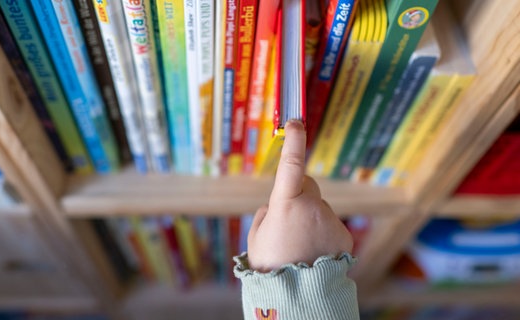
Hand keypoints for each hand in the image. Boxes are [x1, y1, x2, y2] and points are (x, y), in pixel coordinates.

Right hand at [247, 120, 353, 271]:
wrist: (299, 294)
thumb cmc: (271, 265)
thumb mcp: (258, 235)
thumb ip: (268, 213)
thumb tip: (279, 206)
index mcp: (286, 203)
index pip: (292, 164)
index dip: (295, 140)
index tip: (296, 120)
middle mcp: (312, 206)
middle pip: (306, 186)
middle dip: (297, 194)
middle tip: (286, 222)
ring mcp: (331, 220)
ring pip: (318, 207)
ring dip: (309, 218)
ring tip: (300, 245)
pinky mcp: (344, 234)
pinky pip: (329, 224)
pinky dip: (322, 232)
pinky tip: (314, 250)